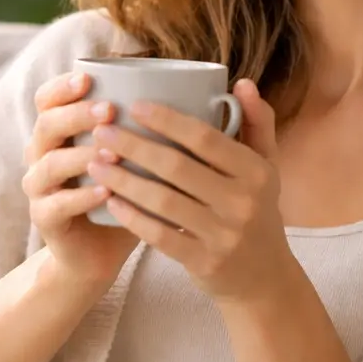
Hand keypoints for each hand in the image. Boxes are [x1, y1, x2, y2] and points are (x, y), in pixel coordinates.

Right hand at [22, 72, 141, 290]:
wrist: (100, 252)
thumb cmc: (127, 196)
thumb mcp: (139, 159)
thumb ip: (157, 129)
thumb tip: (211, 97)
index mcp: (61, 131)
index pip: (48, 99)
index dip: (62, 86)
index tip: (88, 77)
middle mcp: (43, 154)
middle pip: (47, 124)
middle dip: (76, 114)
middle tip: (108, 111)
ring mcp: (40, 188)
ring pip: (50, 163)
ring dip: (81, 155)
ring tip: (113, 154)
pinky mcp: (45, 219)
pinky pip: (57, 204)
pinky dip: (81, 197)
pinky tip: (105, 192)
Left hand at [85, 79, 291, 302]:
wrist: (264, 278)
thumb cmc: (257, 211)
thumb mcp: (266, 168)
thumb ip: (257, 124)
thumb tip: (241, 83)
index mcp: (257, 172)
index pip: (206, 138)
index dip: (167, 120)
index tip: (133, 106)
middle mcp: (243, 202)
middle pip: (177, 167)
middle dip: (134, 146)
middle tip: (101, 132)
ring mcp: (224, 235)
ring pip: (163, 201)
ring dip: (124, 180)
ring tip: (96, 163)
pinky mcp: (204, 263)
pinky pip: (160, 236)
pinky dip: (132, 217)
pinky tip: (109, 201)